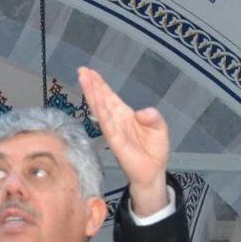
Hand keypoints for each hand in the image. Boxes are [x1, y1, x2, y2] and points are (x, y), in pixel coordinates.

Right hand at [78, 67, 170, 214]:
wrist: (153, 171)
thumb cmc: (154, 148)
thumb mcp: (159, 127)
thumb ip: (152, 117)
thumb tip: (142, 112)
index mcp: (124, 114)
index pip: (109, 96)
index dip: (100, 84)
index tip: (89, 71)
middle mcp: (116, 120)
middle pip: (101, 99)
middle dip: (91, 85)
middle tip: (81, 70)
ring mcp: (114, 130)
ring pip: (100, 109)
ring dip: (92, 94)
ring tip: (84, 80)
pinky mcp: (116, 142)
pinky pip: (108, 126)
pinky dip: (103, 114)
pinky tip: (97, 102)